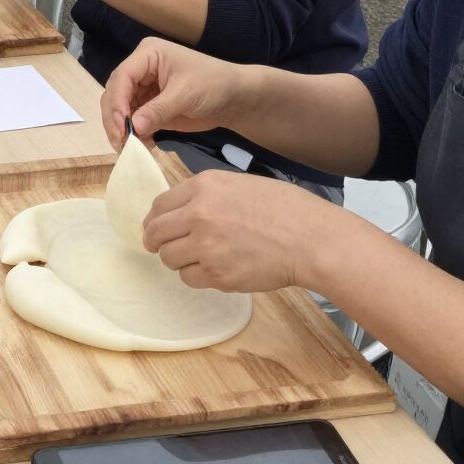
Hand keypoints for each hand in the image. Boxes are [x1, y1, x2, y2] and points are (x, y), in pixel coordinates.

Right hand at [102, 38, 253, 145]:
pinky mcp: (149, 107)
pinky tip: (144, 145)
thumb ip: (158, 110)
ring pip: (120, 110)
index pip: (122, 76)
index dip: (118, 101)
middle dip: (115, 118)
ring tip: (132, 148)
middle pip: (115, 93)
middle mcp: (141, 70)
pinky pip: (133, 121)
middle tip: (122, 141)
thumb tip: (133, 127)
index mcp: (148, 55)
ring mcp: (143, 89)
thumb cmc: (213, 84)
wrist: (234, 98)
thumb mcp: (185, 94)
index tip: (122, 125)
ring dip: (122, 129)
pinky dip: (134, 134)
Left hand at [143, 172, 321, 291]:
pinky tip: (215, 268)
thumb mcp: (237, 185)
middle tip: (163, 247)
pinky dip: (197, 275)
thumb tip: (180, 212)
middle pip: (156, 233)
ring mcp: (206, 246)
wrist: (309, 238)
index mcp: (203, 186)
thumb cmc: (282, 208)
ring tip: (199, 257)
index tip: (155, 228)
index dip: (153, 219)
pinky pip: (189, 278)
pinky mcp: (217, 275)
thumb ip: (205, 196)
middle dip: (156, 242)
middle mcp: (199, 214)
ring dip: (178, 260)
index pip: (159, 205)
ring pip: (169, 259)